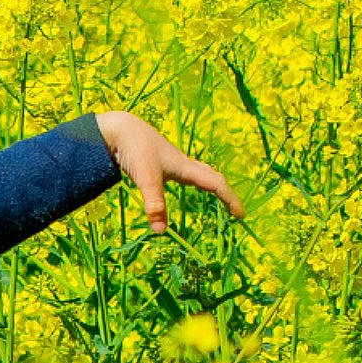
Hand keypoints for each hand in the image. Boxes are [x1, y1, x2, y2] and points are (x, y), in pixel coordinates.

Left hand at [95, 111, 245, 233]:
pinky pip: (188, 173)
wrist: (120, 130)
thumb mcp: (146, 179)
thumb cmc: (136, 150)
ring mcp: (173, 163)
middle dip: (226, 193)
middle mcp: (184, 164)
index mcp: (186, 167)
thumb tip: (161, 232)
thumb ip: (154, 205)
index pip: (216, 184)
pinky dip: (196, 181)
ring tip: (220, 197)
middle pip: (213, 177)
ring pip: (201, 173)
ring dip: (212, 184)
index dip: (230, 199)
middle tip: (235, 209)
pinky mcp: (161, 163)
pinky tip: (189, 183)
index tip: (241, 215)